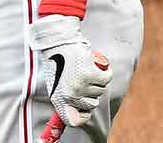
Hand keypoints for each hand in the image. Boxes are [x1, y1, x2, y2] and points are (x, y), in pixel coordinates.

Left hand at [27, 15, 112, 129]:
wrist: (57, 42)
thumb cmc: (58, 62)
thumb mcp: (56, 85)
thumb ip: (66, 101)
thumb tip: (75, 119)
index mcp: (59, 99)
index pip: (74, 120)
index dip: (83, 115)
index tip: (85, 109)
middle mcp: (70, 95)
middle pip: (92, 104)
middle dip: (90, 91)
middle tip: (80, 77)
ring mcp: (80, 85)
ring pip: (100, 90)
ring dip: (96, 79)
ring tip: (83, 68)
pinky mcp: (90, 74)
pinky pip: (106, 78)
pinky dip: (104, 70)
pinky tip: (94, 63)